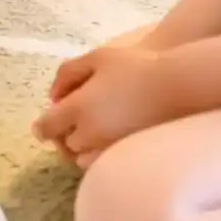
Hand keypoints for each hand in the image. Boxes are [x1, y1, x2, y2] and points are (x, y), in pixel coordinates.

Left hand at [33, 46, 175, 167]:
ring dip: (80, 148)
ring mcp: (109, 148)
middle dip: (64, 135)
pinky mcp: (127, 156)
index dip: (42, 127)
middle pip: (65, 144)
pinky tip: (106, 139)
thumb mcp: (96, 57)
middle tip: (70, 122)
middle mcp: (90, 132)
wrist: (177, 85)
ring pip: (82, 158)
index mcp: (78, 107)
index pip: (48, 127)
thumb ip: (68, 74)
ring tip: (89, 133)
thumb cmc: (136, 65)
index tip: (43, 126)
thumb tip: (52, 96)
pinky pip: (103, 163)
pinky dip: (98, 156)